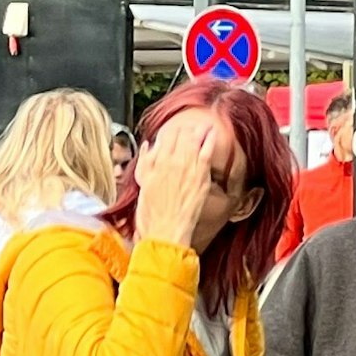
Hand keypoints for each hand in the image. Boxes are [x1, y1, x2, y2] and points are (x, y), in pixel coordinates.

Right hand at [134, 119, 216, 248]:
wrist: (164, 230)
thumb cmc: (151, 214)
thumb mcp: (142, 183)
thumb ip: (146, 163)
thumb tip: (148, 146)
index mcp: (154, 162)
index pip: (164, 137)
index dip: (170, 132)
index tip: (175, 130)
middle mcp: (170, 161)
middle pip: (179, 136)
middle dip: (184, 129)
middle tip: (190, 126)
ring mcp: (186, 167)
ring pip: (192, 140)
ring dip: (197, 131)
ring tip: (202, 125)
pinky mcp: (200, 176)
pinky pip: (206, 152)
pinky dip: (209, 140)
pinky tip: (213, 133)